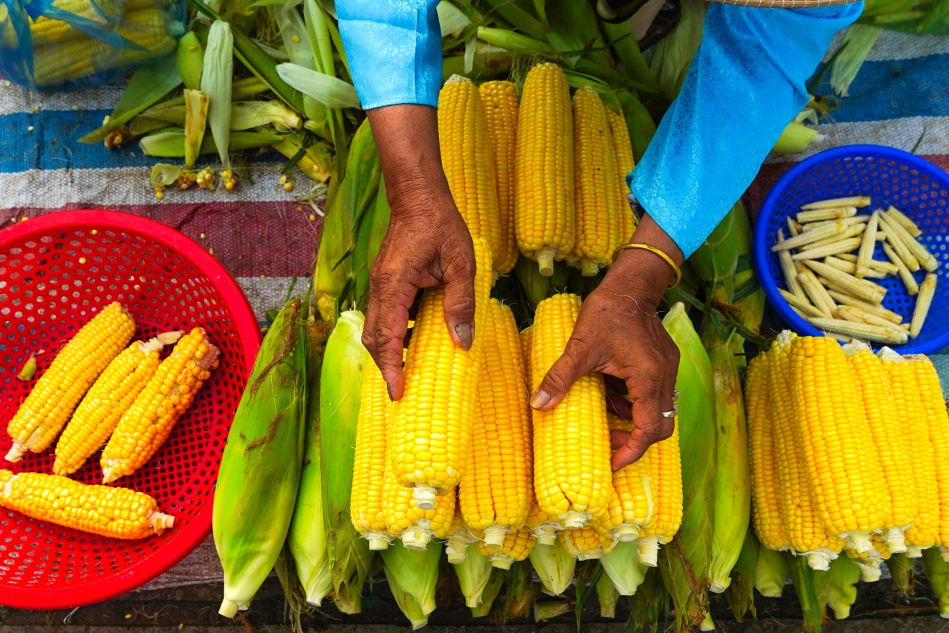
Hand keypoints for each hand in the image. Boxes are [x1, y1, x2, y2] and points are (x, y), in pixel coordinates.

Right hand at [363, 194, 474, 399]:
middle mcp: (380, 288)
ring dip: (389, 352)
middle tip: (402, 392)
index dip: (392, 367)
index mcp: (395, 284)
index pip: (387, 336)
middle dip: (385, 366)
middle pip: (374, 338)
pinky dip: (395, 335)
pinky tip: (415, 343)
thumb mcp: (461, 263)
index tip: (397, 392)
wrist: (418, 196)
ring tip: (409, 374)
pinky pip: (385, 316)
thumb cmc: (440, 224)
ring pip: (376, 328)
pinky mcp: (386, 282)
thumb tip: (461, 342)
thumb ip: (460, 302)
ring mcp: (380, 285)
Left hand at [530, 218, 682, 469]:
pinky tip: (610, 391)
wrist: (631, 284)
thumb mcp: (580, 348)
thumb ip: (560, 379)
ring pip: (656, 409)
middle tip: (609, 444)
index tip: (613, 463)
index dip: (631, 451)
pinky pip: (653, 392)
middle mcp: (664, 377)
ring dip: (631, 418)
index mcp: (648, 378)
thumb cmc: (607, 312)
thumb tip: (537, 405)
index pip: (648, 429)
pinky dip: (633, 400)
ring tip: (603, 413)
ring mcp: (667, 369)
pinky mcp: (664, 361)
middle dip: (634, 439)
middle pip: (660, 425)